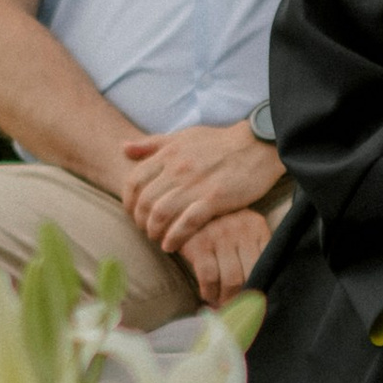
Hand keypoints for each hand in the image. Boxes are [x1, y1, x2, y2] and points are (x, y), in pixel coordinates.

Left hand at [121, 119, 280, 246]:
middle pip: (145, 202)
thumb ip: (153, 144)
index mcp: (168, 153)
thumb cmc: (221, 142)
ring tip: (159, 239)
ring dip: (155, 231)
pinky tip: (171, 245)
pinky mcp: (215, 199)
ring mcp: (196, 184)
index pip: (134, 181)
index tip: (134, 213)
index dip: (129, 202)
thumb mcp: (184, 136)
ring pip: (161, 214)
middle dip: (140, 221)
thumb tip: (124, 148)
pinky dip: (175, 237)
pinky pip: (186, 223)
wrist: (259, 145)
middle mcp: (178, 169)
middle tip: (146, 230)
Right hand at [169, 203, 271, 309]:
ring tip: (222, 303)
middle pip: (251, 274)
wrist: (180, 209)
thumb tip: (258, 293)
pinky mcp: (199, 243)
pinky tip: (208, 295)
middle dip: (244, 297)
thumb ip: (253, 252)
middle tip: (238, 309)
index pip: (267, 263)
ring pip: (231, 280)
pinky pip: (209, 277)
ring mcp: (220, 235)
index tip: (256, 303)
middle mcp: (241, 228)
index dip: (262, 286)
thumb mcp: (241, 231)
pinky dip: (210, 292)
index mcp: (257, 226)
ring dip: (226, 299)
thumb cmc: (217, 227)